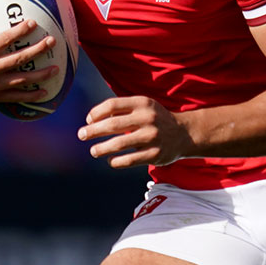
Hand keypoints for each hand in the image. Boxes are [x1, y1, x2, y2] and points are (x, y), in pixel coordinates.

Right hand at [0, 0, 57, 104]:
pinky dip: (30, 96)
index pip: (3, 40)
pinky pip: (14, 97)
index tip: (32, 23)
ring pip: (20, 80)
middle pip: (17, 59)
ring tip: (56, 68)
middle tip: (52, 42)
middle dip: (36, 50)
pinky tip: (44, 92)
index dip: (19, 31)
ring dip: (39, 75)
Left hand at [78, 96, 193, 167]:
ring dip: (101, 148)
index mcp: (142, 103)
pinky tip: (110, 160)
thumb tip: (91, 119)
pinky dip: (115, 161)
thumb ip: (121, 108)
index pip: (112, 105)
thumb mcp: (142, 106)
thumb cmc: (154, 119)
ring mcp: (152, 137)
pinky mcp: (155, 154)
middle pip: (112, 124)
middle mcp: (147, 118)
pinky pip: (129, 160)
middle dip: (93, 130)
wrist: (184, 133)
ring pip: (119, 144)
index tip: (88, 120)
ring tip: (93, 151)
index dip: (96, 113)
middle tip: (81, 135)